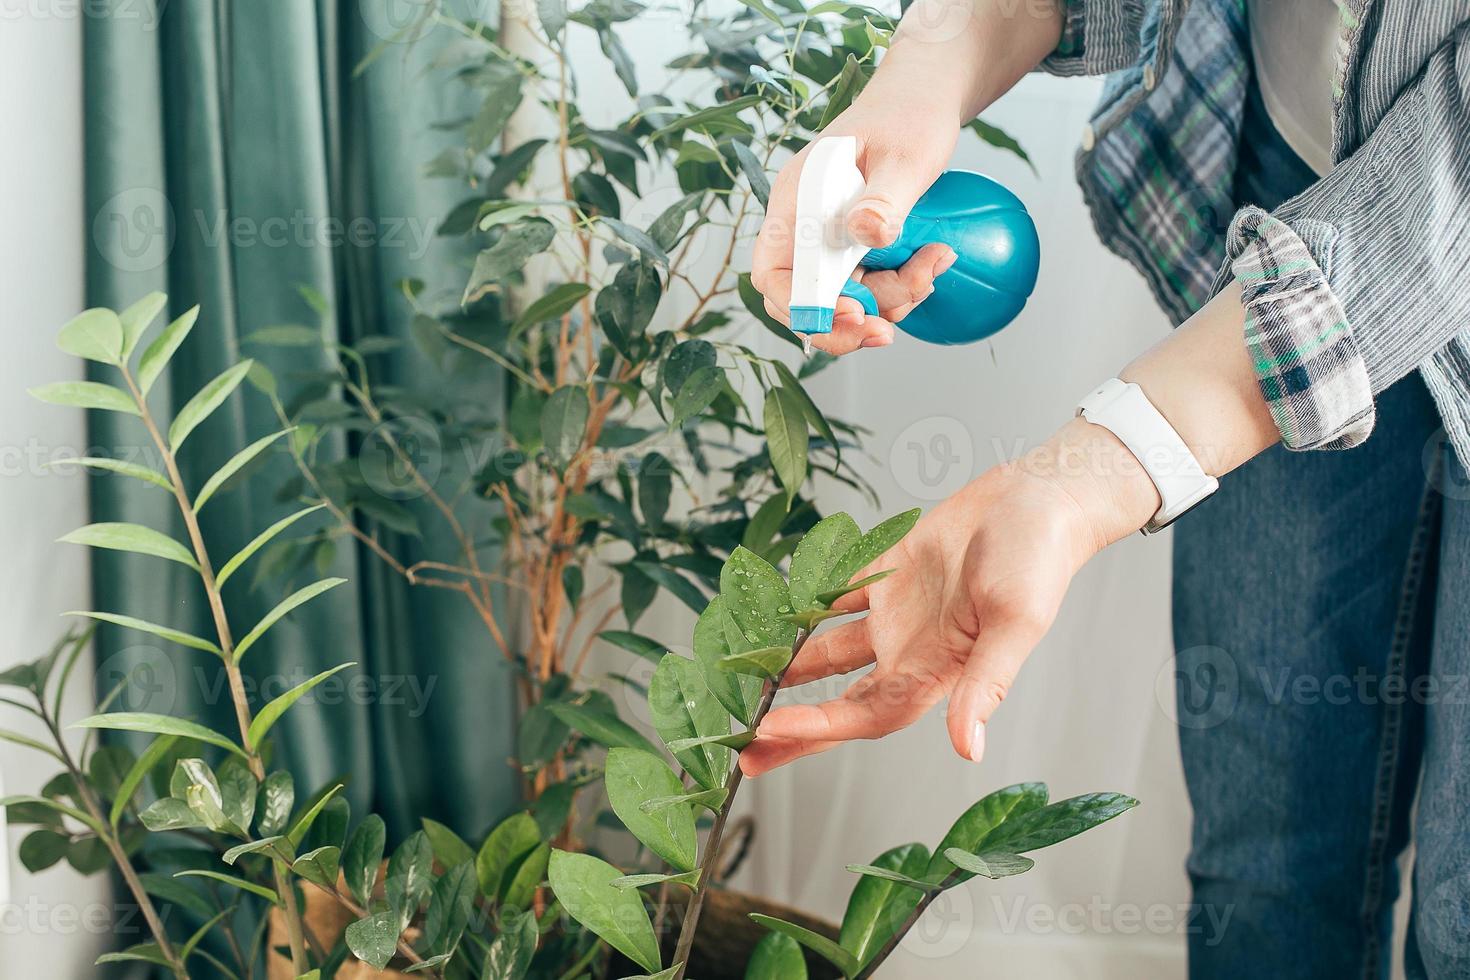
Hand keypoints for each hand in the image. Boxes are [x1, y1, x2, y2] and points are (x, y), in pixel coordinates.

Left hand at [741, 419, 1160, 775]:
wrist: (1042, 496)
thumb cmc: (1040, 561)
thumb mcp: (1016, 624)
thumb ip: (986, 686)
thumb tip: (966, 750)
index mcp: (937, 670)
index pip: (866, 714)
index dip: (817, 728)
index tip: (767, 732)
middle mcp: (910, 649)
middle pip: (841, 699)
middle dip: (794, 723)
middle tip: (741, 742)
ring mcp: (896, 610)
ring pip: (829, 649)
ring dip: (788, 664)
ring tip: (741, 679)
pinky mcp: (888, 569)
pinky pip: (835, 592)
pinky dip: (803, 601)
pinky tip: (766, 608)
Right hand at [750, 108, 960, 354]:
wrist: (924, 100)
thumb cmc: (910, 116)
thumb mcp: (905, 156)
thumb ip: (883, 199)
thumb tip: (863, 234)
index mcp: (797, 199)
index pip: (773, 272)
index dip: (802, 305)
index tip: (849, 314)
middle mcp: (804, 225)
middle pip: (804, 298)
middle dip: (845, 324)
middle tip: (887, 332)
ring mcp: (828, 239)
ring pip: (843, 299)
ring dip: (889, 301)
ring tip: (932, 266)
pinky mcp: (854, 247)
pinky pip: (868, 287)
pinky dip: (900, 288)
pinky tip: (930, 263)